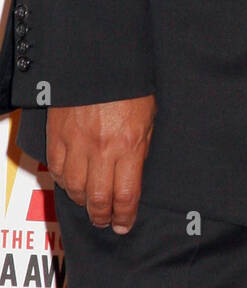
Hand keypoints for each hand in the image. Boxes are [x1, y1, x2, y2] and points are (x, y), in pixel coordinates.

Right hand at [46, 96, 156, 234]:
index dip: (124, 217)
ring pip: (75, 189)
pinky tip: (73, 183)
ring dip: (83, 202)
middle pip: (97, 199)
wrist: (99, 61)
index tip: (124, 225)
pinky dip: (65, 182)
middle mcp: (101, 149)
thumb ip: (140, 148)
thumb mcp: (148, 117)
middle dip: (103, 216)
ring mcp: (76, 144)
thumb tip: (133, 175)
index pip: (125, 195)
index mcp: (129, 145)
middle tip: (106, 221)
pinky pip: (57, 171)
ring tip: (91, 204)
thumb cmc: (129, 86)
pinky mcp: (57, 137)